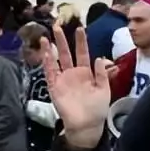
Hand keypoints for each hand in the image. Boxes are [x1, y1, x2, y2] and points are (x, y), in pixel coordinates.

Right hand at [43, 26, 110, 150]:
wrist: (86, 125)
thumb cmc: (97, 109)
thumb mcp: (104, 90)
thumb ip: (102, 74)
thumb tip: (99, 57)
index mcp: (86, 73)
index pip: (82, 53)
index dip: (81, 41)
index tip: (79, 28)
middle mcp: (72, 73)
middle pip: (66, 53)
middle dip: (61, 40)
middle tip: (57, 25)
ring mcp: (62, 79)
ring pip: (55, 60)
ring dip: (50, 49)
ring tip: (46, 35)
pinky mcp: (54, 87)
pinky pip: (49, 72)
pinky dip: (47, 62)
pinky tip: (45, 52)